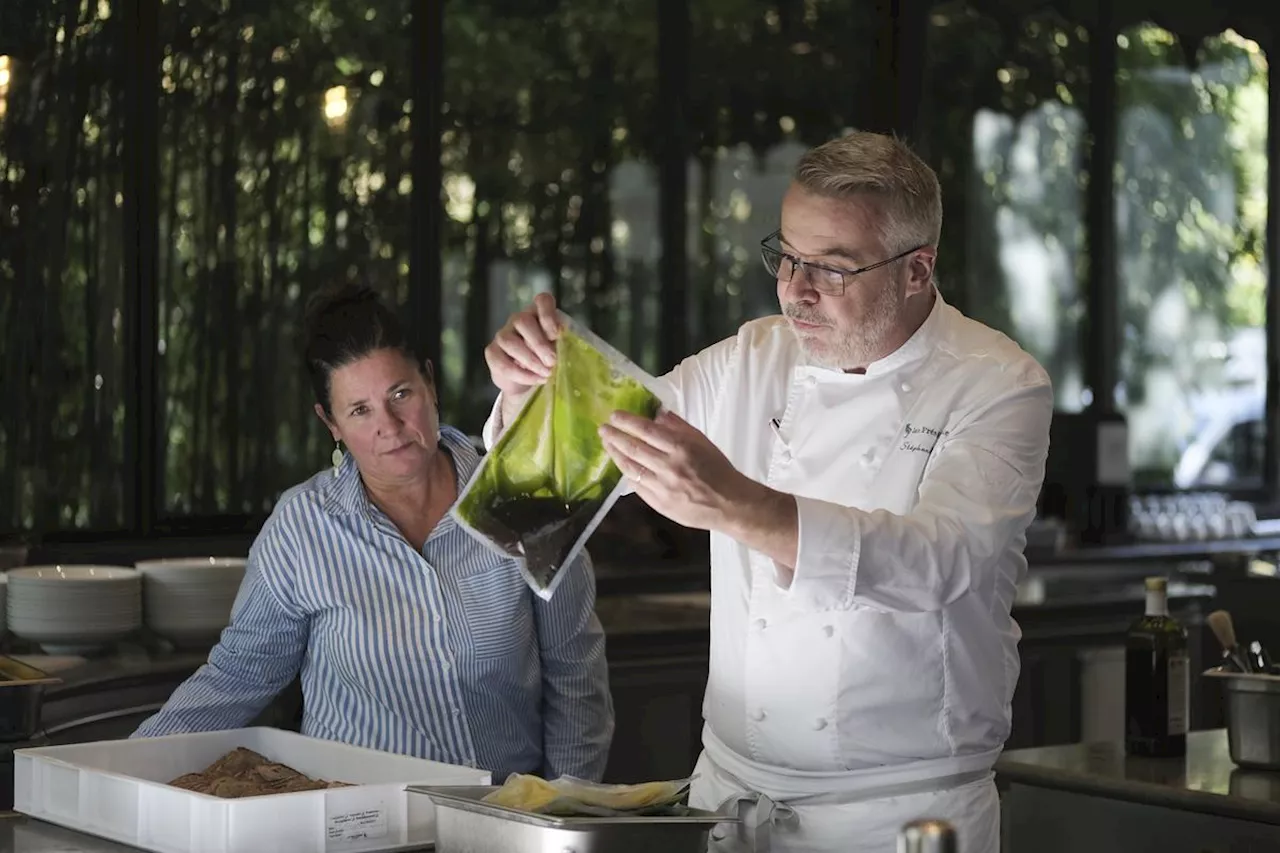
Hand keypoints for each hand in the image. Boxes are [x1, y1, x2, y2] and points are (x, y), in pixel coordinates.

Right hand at [484, 291, 560, 398]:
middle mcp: (518, 320)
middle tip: (552, 362)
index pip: (542, 300)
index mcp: (539, 314)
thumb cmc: (549, 360)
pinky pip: (502, 362)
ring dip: (530, 360)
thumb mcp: (561, 349)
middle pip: (522, 321)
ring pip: (509, 342)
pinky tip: (535, 380)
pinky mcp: (492, 352)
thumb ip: (564, 343)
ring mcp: (503, 335)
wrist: (529, 381)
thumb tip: (564, 343)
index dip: (548, 314)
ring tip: (546, 373)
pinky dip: (521, 374)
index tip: (556, 334)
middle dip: (539, 344)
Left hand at [598, 410, 749, 531]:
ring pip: (631, 468)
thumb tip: (658, 414)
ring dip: (616, 455)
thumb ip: (679, 427)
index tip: (614, 415)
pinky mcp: (659, 503)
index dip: (627, 422)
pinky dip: (628, 474)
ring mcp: (662, 487)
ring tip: (607, 445)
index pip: (647, 430)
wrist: (730, 503)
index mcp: (681, 448)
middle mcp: (668, 466)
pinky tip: (622, 466)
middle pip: (633, 448)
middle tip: (602, 429)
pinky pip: (637, 487)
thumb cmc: (718, 469)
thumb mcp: (703, 442)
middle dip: (614, 437)